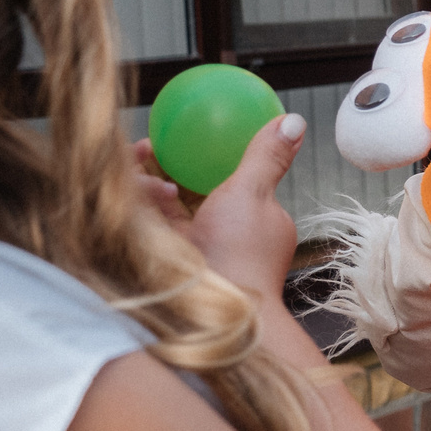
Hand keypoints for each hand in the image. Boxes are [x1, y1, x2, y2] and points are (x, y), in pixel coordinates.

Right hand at [132, 115, 307, 300]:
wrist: (215, 310)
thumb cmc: (241, 254)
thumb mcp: (254, 194)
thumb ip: (266, 157)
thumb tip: (293, 120)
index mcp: (249, 213)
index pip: (222, 174)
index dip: (198, 151)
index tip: (184, 134)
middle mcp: (217, 228)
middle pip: (183, 183)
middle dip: (159, 162)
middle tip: (145, 147)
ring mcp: (188, 243)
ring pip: (158, 200)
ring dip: (146, 178)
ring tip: (144, 166)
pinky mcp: (160, 254)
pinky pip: (144, 218)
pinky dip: (138, 198)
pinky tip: (139, 188)